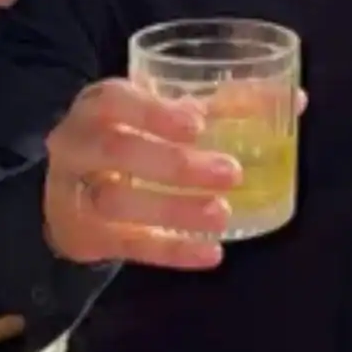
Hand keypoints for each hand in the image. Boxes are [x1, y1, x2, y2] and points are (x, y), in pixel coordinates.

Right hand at [44, 80, 239, 269]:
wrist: (69, 191)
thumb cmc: (127, 139)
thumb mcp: (155, 115)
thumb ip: (210, 107)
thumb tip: (281, 98)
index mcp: (96, 107)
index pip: (114, 100)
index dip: (154, 113)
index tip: (198, 126)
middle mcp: (76, 146)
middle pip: (116, 151)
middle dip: (175, 164)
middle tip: (232, 174)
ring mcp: (72, 193)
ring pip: (116, 202)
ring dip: (173, 210)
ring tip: (221, 214)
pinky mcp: (83, 236)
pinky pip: (126, 246)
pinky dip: (172, 252)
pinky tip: (211, 253)